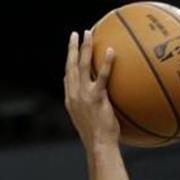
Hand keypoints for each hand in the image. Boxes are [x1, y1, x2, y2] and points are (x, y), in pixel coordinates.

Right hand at [63, 30, 118, 149]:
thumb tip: (104, 107)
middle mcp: (74, 94)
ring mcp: (83, 95)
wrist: (99, 146)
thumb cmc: (99, 139)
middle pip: (71, 65)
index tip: (71, 54)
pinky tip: (111, 51)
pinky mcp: (96, 97)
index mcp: (70, 100)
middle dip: (72, 48)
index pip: (67, 78)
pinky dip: (106, 63)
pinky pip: (102, 76)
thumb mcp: (91, 124)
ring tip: (88, 34)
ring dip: (85, 47)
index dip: (69, 64)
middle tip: (75, 34)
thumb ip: (94, 111)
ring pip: (82, 65)